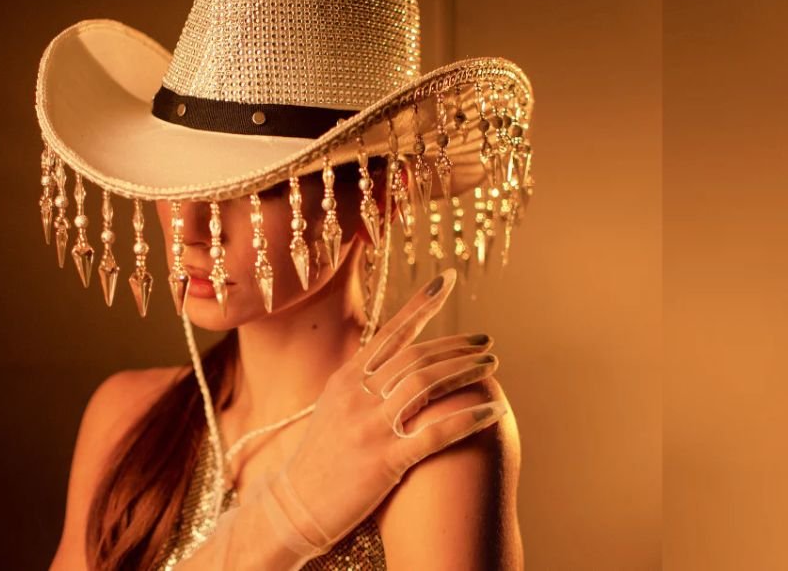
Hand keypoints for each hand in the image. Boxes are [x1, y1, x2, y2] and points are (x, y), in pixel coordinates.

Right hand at [262, 268, 507, 556]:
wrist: (294, 505)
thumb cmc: (318, 459)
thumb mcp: (331, 409)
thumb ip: (359, 383)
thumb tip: (388, 359)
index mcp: (344, 380)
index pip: (389, 332)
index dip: (420, 305)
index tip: (446, 281)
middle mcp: (357, 396)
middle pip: (415, 356)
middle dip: (456, 344)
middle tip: (486, 342)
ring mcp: (370, 428)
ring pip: (427, 385)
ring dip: (465, 371)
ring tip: (492, 368)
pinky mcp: (384, 461)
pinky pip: (435, 432)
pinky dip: (468, 418)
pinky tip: (493, 411)